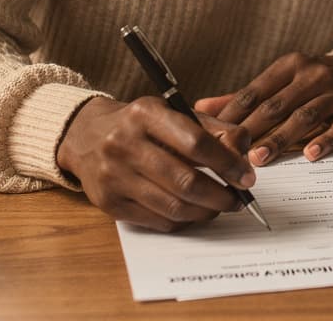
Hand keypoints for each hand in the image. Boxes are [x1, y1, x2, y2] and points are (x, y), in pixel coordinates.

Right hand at [56, 95, 256, 231]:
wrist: (86, 136)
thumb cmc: (140, 124)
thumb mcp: (173, 112)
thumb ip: (212, 128)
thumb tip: (244, 154)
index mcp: (145, 114)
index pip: (196, 143)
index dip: (227, 163)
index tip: (247, 177)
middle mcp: (124, 144)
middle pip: (185, 181)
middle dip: (221, 195)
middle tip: (239, 199)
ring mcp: (113, 176)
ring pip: (173, 206)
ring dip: (205, 211)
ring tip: (220, 207)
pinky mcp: (108, 203)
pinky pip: (157, 221)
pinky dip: (183, 221)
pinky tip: (194, 212)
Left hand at [194, 52, 332, 165]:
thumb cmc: (317, 81)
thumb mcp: (284, 80)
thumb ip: (246, 96)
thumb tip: (202, 108)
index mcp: (291, 66)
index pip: (256, 91)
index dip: (234, 113)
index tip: (213, 134)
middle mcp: (313, 75)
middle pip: (277, 105)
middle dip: (252, 129)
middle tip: (231, 152)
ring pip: (305, 116)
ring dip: (281, 138)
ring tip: (260, 158)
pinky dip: (325, 140)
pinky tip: (310, 155)